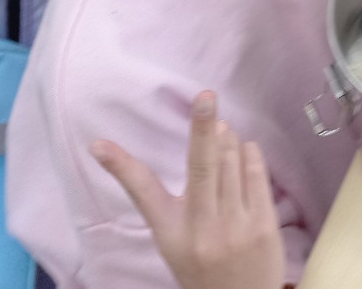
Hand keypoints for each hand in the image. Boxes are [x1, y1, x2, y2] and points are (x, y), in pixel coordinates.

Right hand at [91, 92, 284, 288]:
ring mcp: (235, 228)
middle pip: (201, 166)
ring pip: (232, 162)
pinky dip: (248, 153)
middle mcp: (201, 229)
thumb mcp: (173, 239)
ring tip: (223, 132)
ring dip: (228, 138)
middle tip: (205, 96)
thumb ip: (172, 194)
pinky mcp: (263, 226)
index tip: (99, 143)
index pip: (142, 191)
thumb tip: (192, 136)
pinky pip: (256, 172)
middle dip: (202, 128)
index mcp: (170, 232)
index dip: (120, 165)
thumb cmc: (202, 265)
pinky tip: (244, 149)